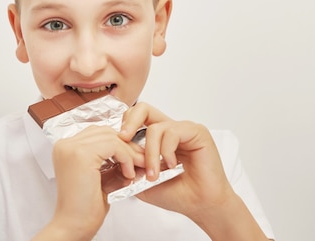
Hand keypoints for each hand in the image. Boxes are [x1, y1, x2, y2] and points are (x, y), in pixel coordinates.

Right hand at [42, 125, 143, 240]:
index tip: (134, 158)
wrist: (73, 226)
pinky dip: (126, 158)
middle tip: (141, 162)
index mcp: (66, 148)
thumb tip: (134, 152)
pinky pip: (113, 145)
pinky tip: (128, 174)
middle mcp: (65, 144)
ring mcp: (71, 148)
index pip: (97, 134)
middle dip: (126, 146)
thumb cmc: (84, 209)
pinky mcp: (81, 154)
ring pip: (111, 137)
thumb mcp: (99, 178)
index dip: (118, 144)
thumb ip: (111, 162)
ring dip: (129, 153)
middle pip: (104, 131)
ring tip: (135, 171)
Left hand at [118, 102, 233, 216]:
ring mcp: (183, 129)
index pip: (134, 118)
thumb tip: (114, 151)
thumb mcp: (141, 179)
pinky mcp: (197, 132)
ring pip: (155, 128)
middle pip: (143, 109)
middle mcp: (169, 129)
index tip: (116, 146)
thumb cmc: (175, 194)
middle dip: (129, 122)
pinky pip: (173, 132)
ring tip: (153, 174)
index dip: (123, 128)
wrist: (200, 206)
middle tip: (122, 139)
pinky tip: (171, 166)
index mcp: (156, 137)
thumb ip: (129, 163)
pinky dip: (166, 151)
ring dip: (150, 153)